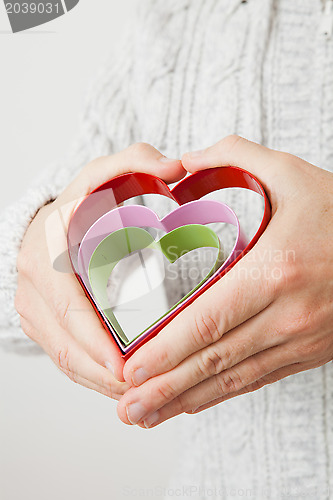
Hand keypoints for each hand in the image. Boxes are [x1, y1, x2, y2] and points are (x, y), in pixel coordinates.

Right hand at [15, 143, 184, 398]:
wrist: (46, 222)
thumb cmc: (79, 200)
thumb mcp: (103, 173)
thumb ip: (137, 160)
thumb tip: (176, 167)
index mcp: (46, 254)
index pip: (71, 310)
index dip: (99, 345)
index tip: (132, 368)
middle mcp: (33, 287)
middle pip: (69, 346)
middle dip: (108, 375)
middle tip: (150, 389)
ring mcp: (34, 309)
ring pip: (66, 360)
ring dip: (102, 384)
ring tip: (142, 396)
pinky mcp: (40, 322)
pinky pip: (65, 357)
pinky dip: (93, 376)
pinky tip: (122, 385)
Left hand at [117, 135, 332, 426]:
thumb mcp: (290, 173)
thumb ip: (233, 158)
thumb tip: (182, 165)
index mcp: (276, 270)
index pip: (209, 320)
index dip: (166, 350)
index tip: (129, 369)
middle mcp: (288, 314)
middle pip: (215, 360)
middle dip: (165, 388)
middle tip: (126, 406)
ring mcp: (301, 339)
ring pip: (233, 379)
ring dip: (185, 401)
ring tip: (145, 415)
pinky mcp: (308, 352)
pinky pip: (257, 379)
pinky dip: (220, 394)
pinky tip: (191, 402)